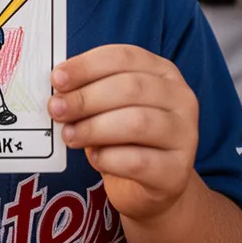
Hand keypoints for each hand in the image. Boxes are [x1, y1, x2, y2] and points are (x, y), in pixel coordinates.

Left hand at [48, 44, 197, 223]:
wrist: (154, 185)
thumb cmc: (125, 138)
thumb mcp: (110, 106)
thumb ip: (89, 92)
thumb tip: (58, 90)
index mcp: (162, 71)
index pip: (125, 57)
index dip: (87, 65)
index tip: (57, 79)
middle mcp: (180, 98)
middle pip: (131, 88)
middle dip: (86, 98)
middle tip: (57, 109)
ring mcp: (185, 135)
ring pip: (137, 123)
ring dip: (94, 128)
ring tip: (69, 135)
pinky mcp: (177, 171)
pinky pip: (139, 161)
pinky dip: (109, 158)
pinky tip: (95, 158)